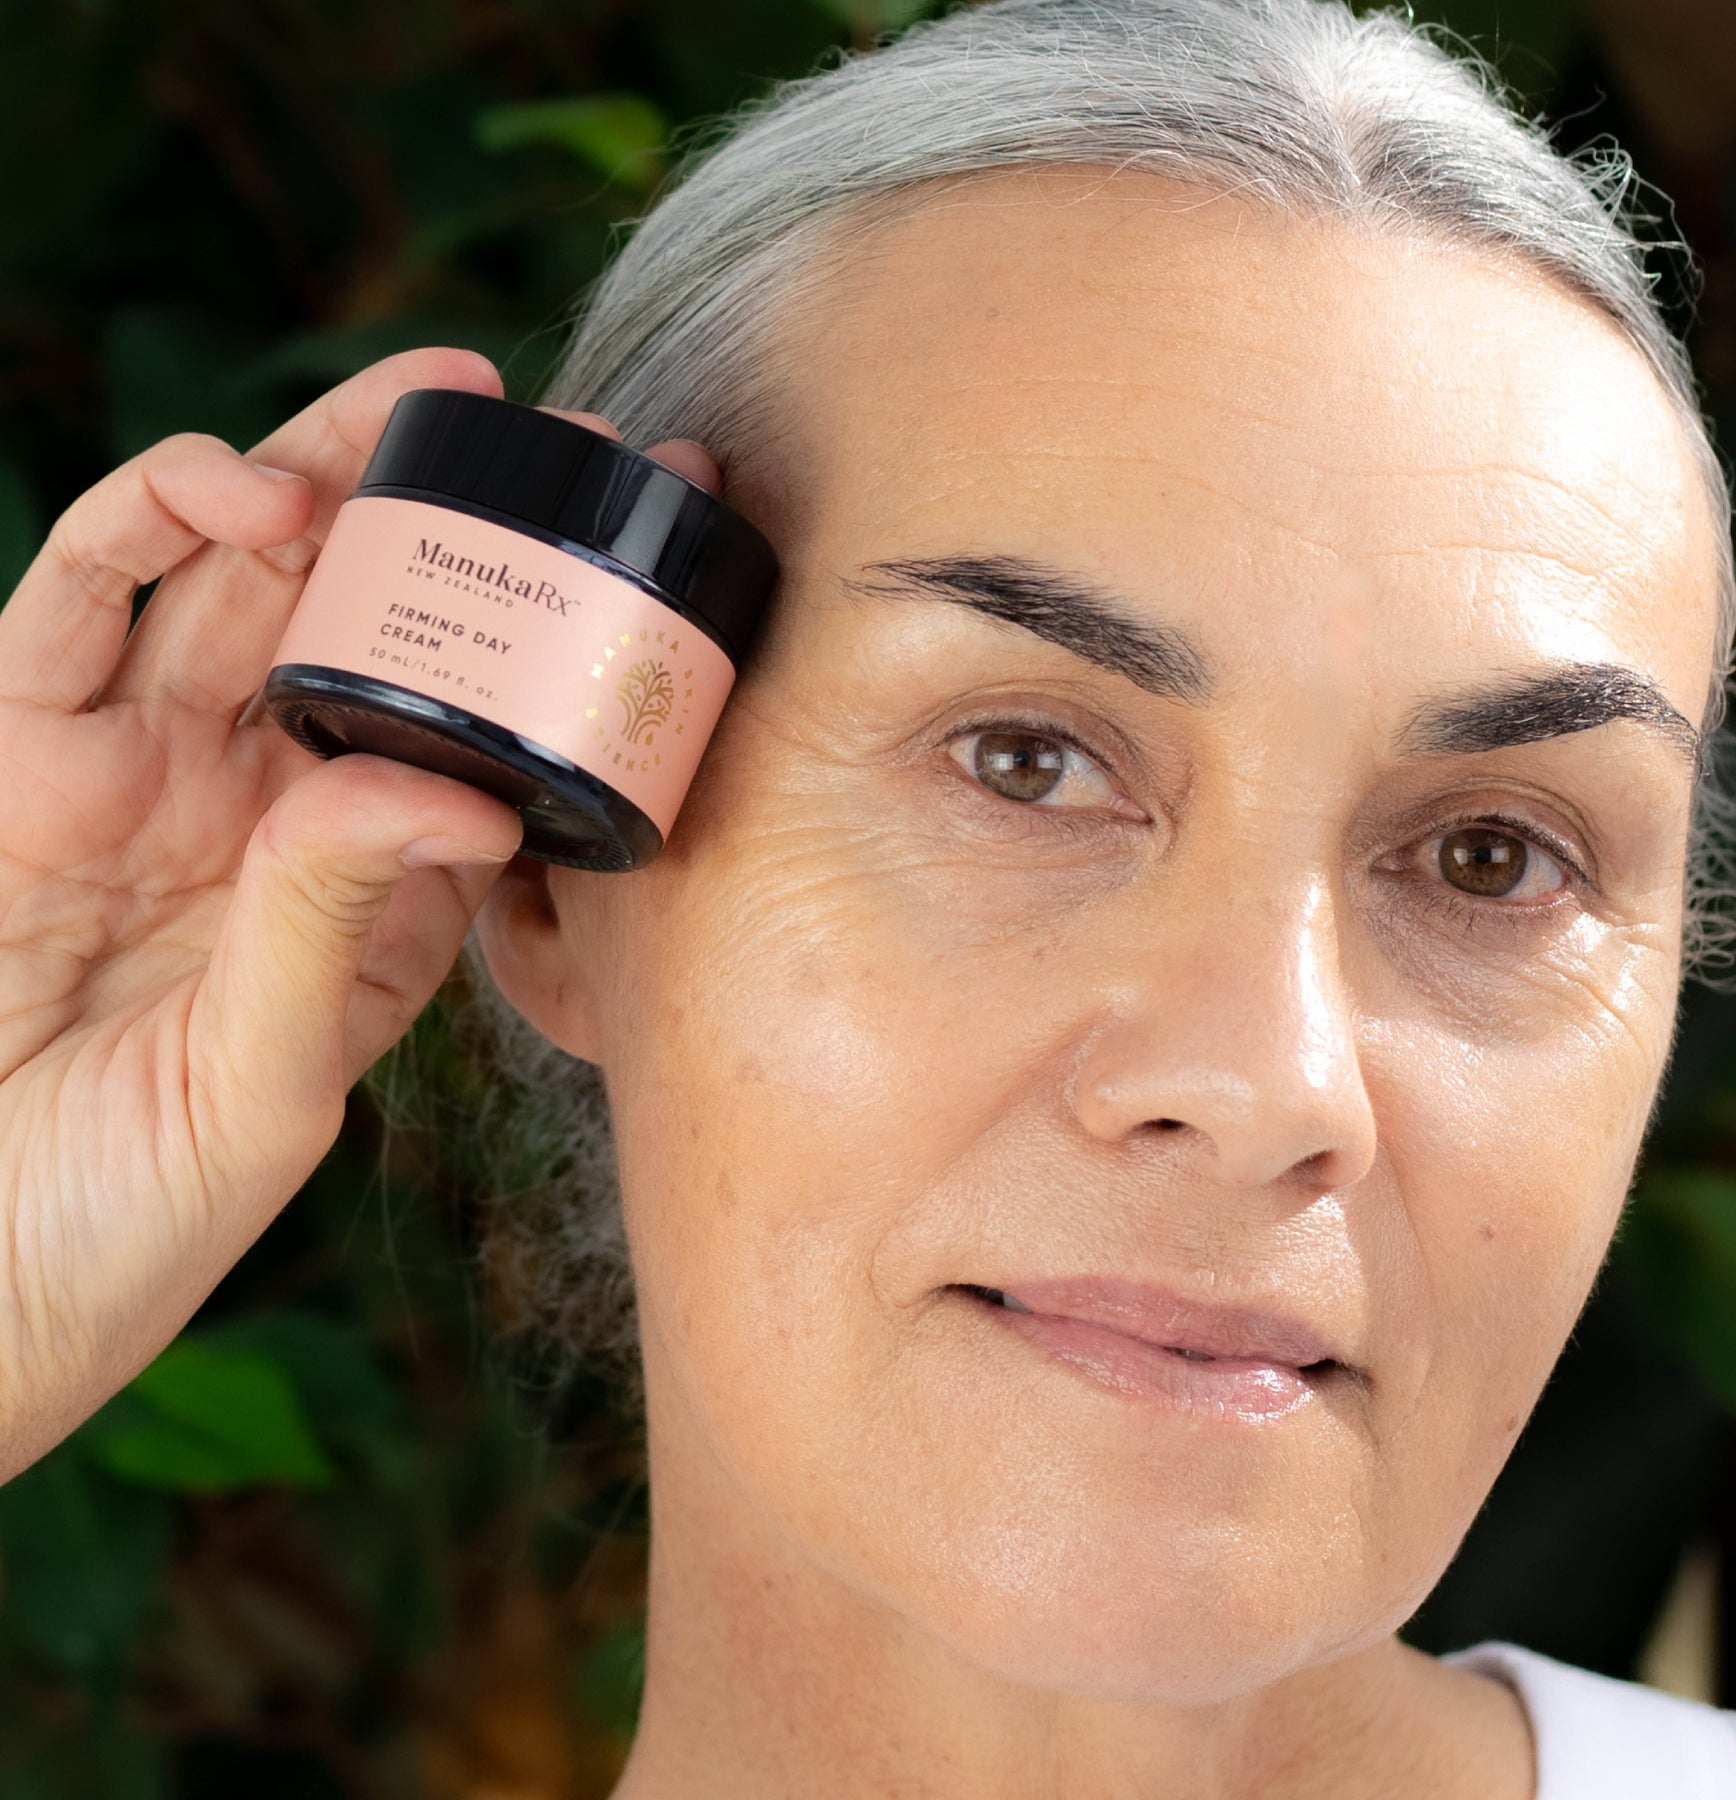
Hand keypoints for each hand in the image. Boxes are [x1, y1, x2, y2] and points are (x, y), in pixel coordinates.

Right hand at [0, 348, 718, 1481]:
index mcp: (355, 881)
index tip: (636, 564)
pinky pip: (75, 605)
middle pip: (354, 614)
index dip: (541, 640)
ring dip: (320, 472)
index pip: (458, 723)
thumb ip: (340, 926)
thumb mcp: (270, 1080)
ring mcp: (138, 771)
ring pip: (229, 574)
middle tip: (554, 427)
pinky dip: (146, 523)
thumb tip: (459, 788)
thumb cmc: (123, 1220)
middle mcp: (256, 807)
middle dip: (445, 507)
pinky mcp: (16, 757)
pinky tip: (240, 489)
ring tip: (414, 407)